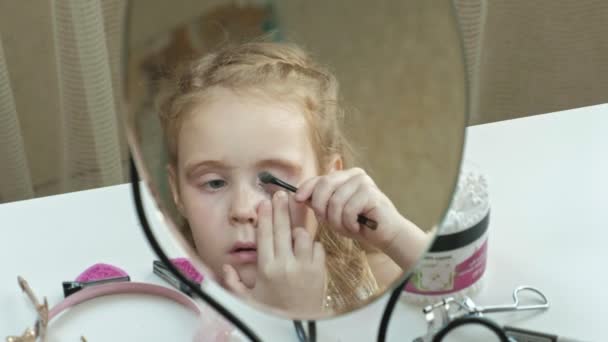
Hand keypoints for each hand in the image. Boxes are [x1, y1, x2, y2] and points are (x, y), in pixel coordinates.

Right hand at [223, 191, 325, 316]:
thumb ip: (233, 283)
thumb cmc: (273, 312)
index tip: (264, 202)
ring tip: (293, 234)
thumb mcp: (248, 300)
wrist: (298, 326)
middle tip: (280, 195)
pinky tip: (305, 251)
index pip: (264, 235)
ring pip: (302, 235)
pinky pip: (317, 247)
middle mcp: (285, 264)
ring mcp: (304, 266)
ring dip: (297, 232)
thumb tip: (225, 267)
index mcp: (266, 268)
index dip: (264, 216)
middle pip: (282, 229)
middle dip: (281, 208)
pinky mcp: (319, 270)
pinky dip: (312, 246)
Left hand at [294, 167, 427, 269]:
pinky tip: (357, 227)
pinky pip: (348, 210)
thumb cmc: (358, 224)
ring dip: (337, 220)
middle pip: (324, 185)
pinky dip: (349, 223)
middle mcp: (354, 174)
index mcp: (344, 176)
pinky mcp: (371, 193)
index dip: (306, 188)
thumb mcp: (333, 213)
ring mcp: (364, 182)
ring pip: (335, 201)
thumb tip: (297, 196)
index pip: (319, 178)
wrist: (385, 235)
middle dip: (320, 207)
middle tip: (327, 222)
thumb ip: (319, 203)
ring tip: (347, 227)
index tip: (296, 199)